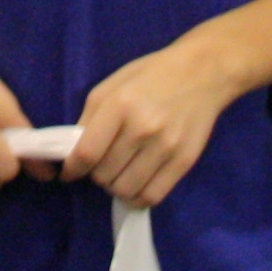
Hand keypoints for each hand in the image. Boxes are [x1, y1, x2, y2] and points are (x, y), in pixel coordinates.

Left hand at [68, 36, 233, 209]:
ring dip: (115, 187)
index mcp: (120, 104)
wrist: (202, 73)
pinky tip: (135, 184)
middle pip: (104, 175)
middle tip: (102, 164)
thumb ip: (90, 117)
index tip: (70, 173)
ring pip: (125, 190)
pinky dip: (137, 198)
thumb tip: (74, 153)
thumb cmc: (151, 75)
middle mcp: (143, 128)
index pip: (87, 153)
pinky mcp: (184, 162)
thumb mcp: (112, 84)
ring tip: (119, 173)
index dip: (73, 169)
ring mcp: (166, 147)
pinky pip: (152, 196)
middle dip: (95, 174)